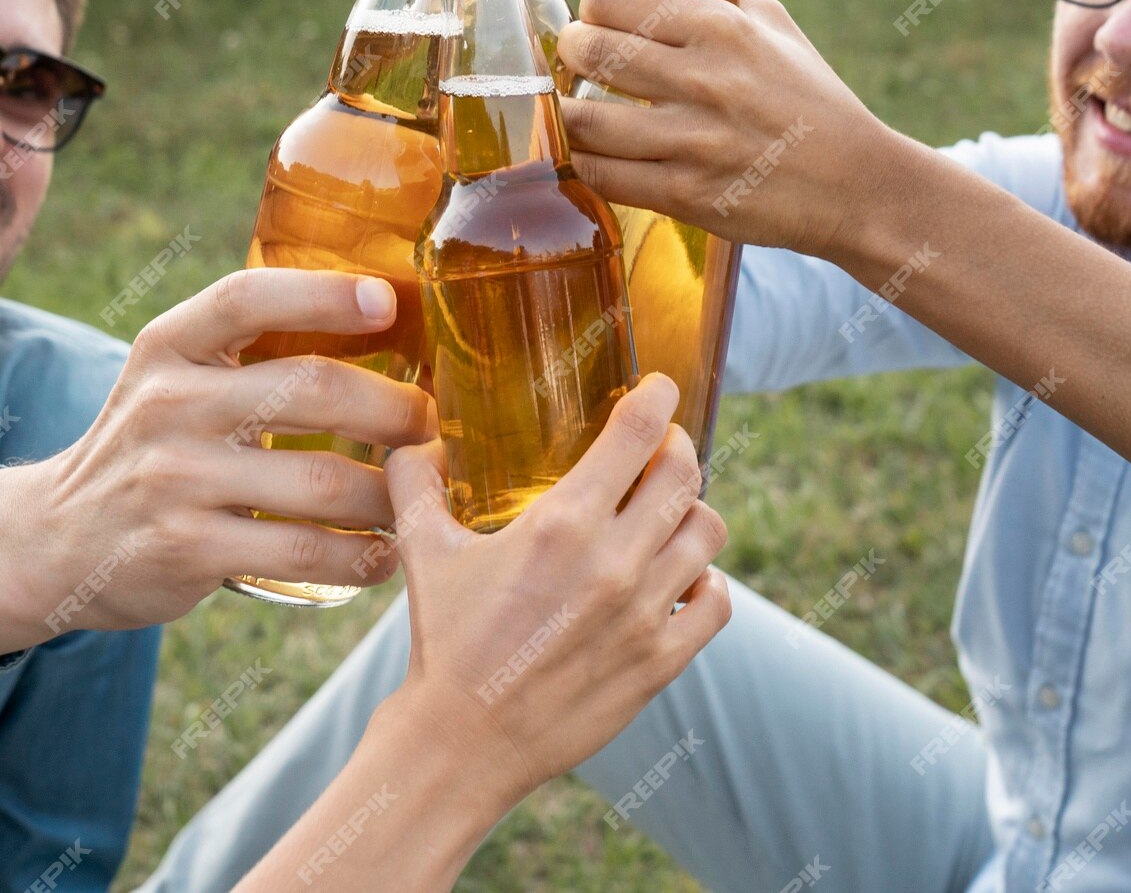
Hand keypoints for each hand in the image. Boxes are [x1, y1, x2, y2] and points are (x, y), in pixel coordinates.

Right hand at [0, 269, 436, 659]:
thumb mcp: (173, 378)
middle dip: (392, 408)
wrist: (56, 539)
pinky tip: (385, 554)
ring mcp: (174, 479)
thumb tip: (383, 318)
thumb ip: (248, 350)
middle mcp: (166, 403)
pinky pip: (302, 551)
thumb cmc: (150, 447)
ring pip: (321, 481)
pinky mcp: (186, 549)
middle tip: (433, 425)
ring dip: (391, 493)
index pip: (246, 298)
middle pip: (307, 388)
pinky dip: (361, 556)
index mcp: (168, 346)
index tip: (387, 301)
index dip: (322, 293)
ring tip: (424, 495)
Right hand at [375, 373, 730, 811]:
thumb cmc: (443, 641)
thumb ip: (416, 481)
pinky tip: (679, 579)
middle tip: (661, 449)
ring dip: (692, 512)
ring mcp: (644, 613)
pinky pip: (717, 602)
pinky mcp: (661, 662)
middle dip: (677, 449)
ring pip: (707, 532)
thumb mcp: (422, 550)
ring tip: (668, 515)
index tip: (659, 389)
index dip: (657, 398)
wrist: (463, 742)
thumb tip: (413, 438)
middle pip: (685, 474)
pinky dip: (706, 581)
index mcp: (561, 524)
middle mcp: (613, 562)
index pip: (636, 433)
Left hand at [557, 0, 904, 260]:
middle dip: (571, 55)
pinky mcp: (685, 194)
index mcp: (721, 28)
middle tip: (578, 64)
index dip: (592, 10)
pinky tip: (595, 155)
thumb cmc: (813, 101)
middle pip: (588, 52)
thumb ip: (716, 3)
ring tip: (578, 112)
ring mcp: (691, 142)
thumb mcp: (777, 29)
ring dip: (569, 115)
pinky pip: (602, 176)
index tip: (595, 22)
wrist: (857, 184)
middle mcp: (702, 79)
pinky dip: (587, 163)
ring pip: (583, 121)